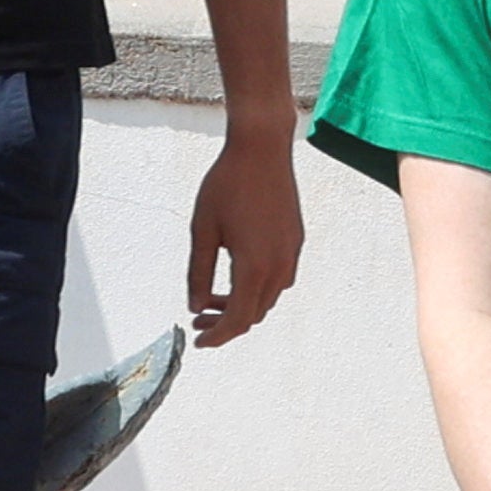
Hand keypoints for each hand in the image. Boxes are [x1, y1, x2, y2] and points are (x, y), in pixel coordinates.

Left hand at [184, 123, 306, 343]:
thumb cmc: (227, 184)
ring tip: (212, 299)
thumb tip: (195, 306)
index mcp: (253, 267)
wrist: (262, 148)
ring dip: (242, 306)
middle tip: (198, 320)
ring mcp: (291, 254)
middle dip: (225, 324)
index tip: (199, 341)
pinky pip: (279, 280)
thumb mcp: (202, 230)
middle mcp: (279, 266)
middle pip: (254, 315)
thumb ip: (198, 272)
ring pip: (268, 299)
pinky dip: (257, 289)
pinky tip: (237, 277)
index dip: (216, 336)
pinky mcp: (295, 241)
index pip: (237, 320)